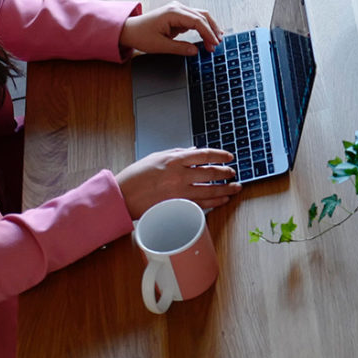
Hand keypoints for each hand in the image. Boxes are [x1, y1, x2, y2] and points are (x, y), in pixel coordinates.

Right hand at [115, 148, 242, 218]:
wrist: (122, 197)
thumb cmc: (135, 177)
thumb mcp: (155, 157)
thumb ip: (177, 153)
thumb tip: (194, 151)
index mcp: (174, 160)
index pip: (204, 155)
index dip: (220, 155)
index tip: (229, 157)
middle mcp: (179, 176)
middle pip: (211, 173)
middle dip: (226, 173)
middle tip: (233, 173)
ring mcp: (180, 192)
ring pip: (210, 190)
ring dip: (225, 189)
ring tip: (235, 188)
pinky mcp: (178, 206)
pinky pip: (201, 204)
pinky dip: (214, 202)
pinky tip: (222, 200)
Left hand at [121, 1, 223, 54]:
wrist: (129, 30)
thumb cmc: (141, 35)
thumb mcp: (160, 46)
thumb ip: (179, 48)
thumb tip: (195, 51)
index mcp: (173, 13)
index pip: (197, 21)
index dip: (208, 33)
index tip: (214, 44)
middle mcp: (177, 8)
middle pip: (202, 16)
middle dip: (212, 30)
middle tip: (217, 45)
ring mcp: (178, 10)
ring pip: (201, 16)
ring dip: (210, 27)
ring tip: (216, 40)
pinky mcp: (178, 15)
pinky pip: (195, 19)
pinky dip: (203, 27)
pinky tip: (209, 36)